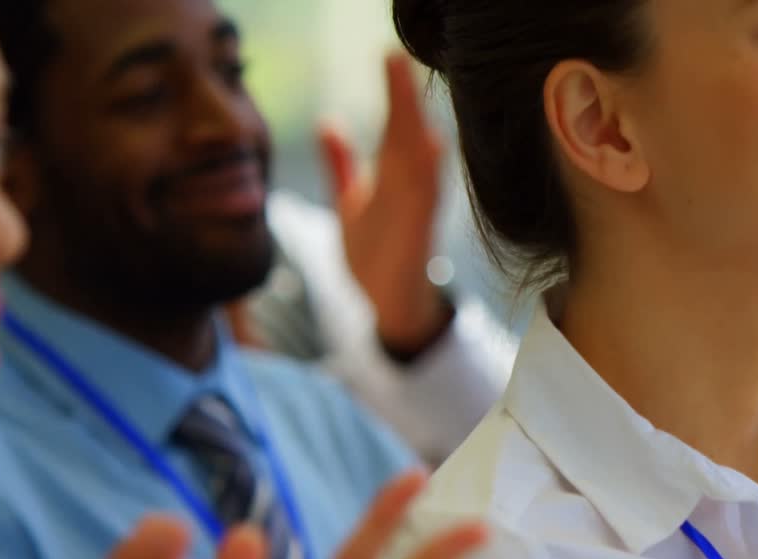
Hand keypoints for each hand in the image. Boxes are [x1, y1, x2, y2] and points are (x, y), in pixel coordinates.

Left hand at [319, 51, 446, 354]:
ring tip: (407, 99)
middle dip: (403, 98)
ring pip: (417, 166)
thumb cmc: (376, 253)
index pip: (395, 125)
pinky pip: (423, 206)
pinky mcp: (417, 238)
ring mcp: (415, 214)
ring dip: (414, 132)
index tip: (390, 54)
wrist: (392, 305)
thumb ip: (341, 163)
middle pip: (407, 136)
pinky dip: (426, 180)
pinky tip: (430, 154)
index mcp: (393, 177)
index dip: (394, 92)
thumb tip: (328, 121)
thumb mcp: (350, 202)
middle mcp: (409, 189)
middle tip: (395, 57)